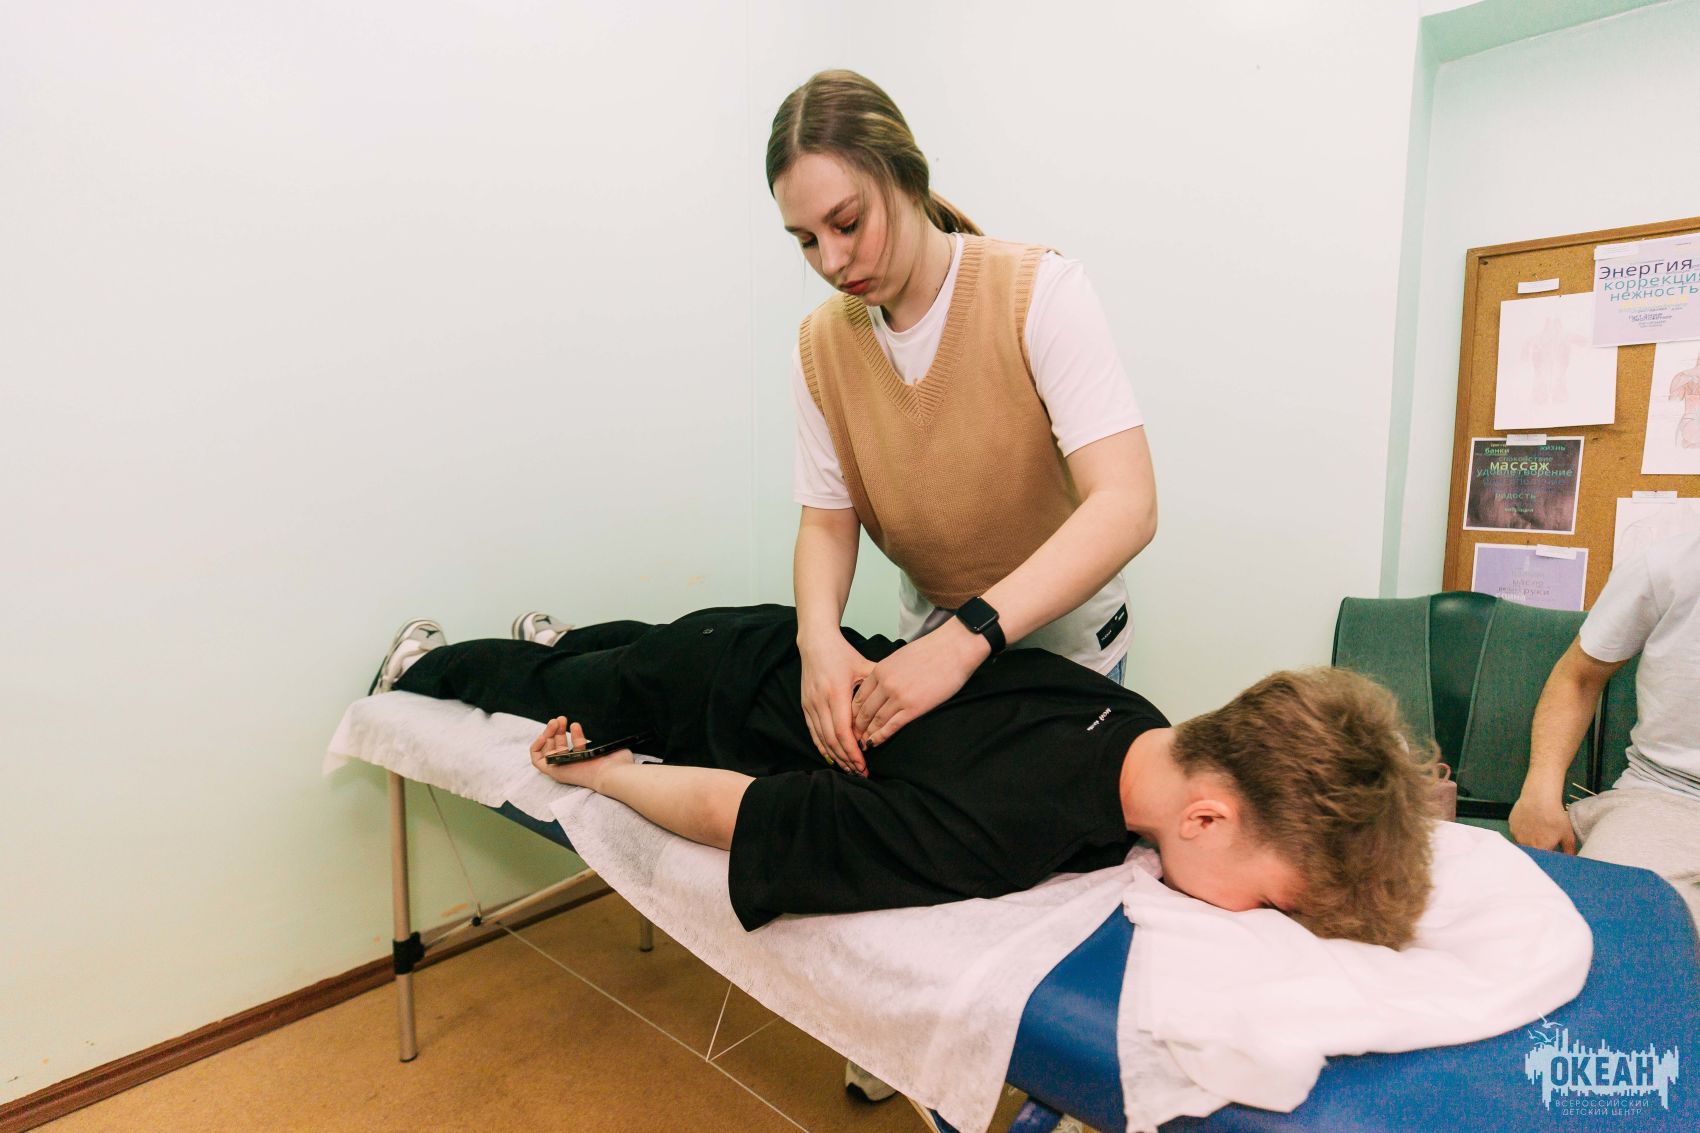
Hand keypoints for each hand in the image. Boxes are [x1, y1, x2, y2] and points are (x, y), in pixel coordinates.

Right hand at [529, 716, 632, 788]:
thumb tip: (612, 728)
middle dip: (559, 730)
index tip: (575, 724)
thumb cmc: (616, 763)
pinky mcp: (553, 770)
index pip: (577, 747)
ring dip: (549, 733)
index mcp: (589, 761)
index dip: (574, 735)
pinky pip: (536, 760)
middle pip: (560, 746)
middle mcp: (574, 765)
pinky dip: (536, 747)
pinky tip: (543, 735)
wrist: (611, 772)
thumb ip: (608, 738)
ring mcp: (563, 768)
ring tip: (555, 721)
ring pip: (549, 750)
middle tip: (562, 718)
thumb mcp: (612, 745)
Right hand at [798, 631, 876, 774]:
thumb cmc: (842, 654)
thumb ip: (879, 685)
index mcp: (836, 692)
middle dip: (846, 759)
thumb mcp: (864, 666)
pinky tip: (833, 758)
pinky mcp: (805, 706)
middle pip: (832, 739)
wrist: (815, 643)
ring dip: (836, 756)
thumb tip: (899, 698)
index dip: (853, 750)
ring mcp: (811, 704)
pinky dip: (823, 748)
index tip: (864, 763)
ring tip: (849, 769)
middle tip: (860, 772)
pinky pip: (813, 733)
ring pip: (821, 739)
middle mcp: (820, 701)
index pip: (843, 730)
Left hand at [852, 620, 987, 747]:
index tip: (850, 721)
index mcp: (880, 670)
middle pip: (863, 710)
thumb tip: (883, 687)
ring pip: (875, 720)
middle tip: (852, 737)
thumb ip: (888, 673)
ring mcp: (898, 696)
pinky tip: (874, 744)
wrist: (953, 649)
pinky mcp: (913, 708)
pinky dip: (880, 737)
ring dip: (866, 734)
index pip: (858, 696)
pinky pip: (891, 726)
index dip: (852, 712)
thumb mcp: (900, 658)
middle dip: (856, 726)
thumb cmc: (932, 651)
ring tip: (862, 744)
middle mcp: (885, 684)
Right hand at [1508, 792, 1576, 853]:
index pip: (1541, 860)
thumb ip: (1569, 850)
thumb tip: (1571, 859)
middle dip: (1537, 849)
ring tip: (1537, 829)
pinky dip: (1522, 830)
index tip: (1550, 852)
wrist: (1539, 797)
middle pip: (1530, 852)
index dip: (1546, 857)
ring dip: (1528, 840)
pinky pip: (1516, 833)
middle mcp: (1525, 844)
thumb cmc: (1554, 815)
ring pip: (1522, 842)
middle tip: (1544, 839)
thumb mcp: (1567, 834)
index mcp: (1539, 849)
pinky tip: (1530, 822)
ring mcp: (1516, 835)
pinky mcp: (1511, 826)